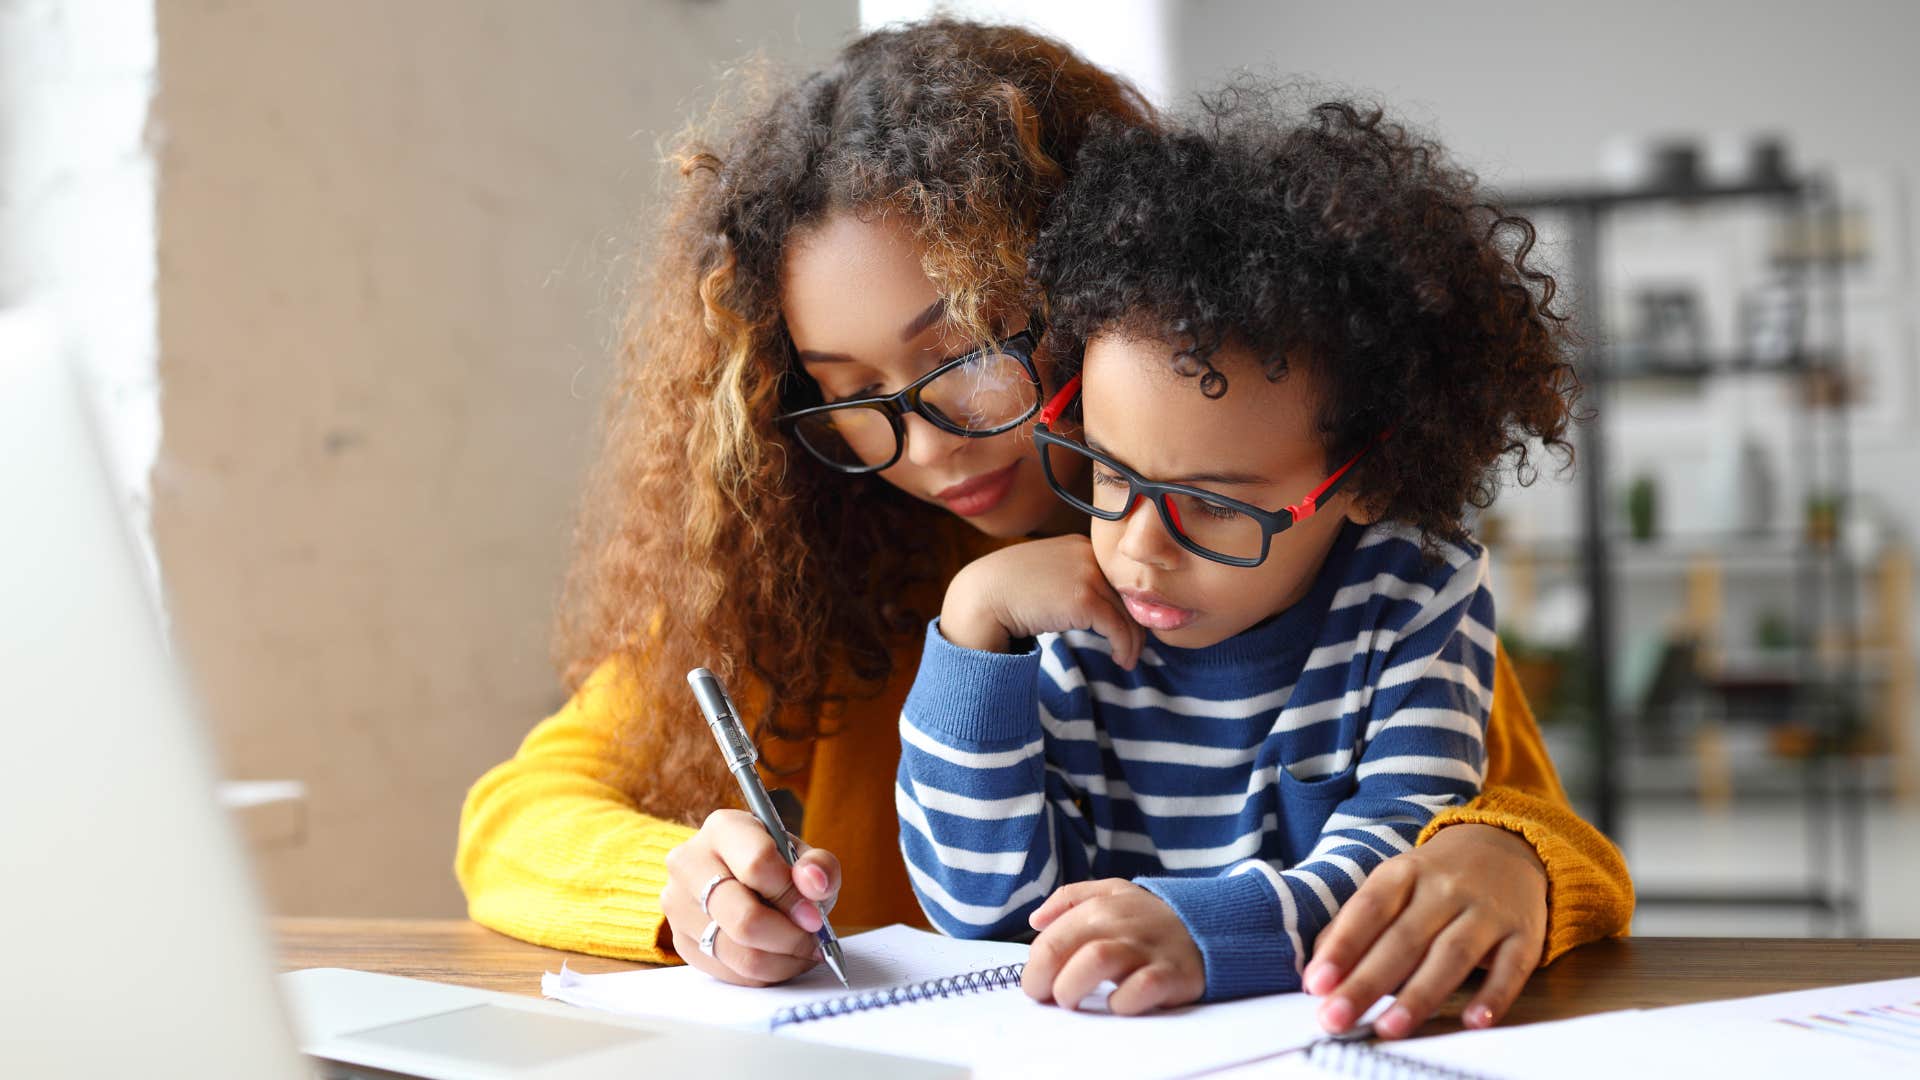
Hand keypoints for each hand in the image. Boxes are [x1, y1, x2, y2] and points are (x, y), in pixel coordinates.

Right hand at [660, 809, 841, 985]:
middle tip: (814, 941)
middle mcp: (689, 863)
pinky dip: (765, 974)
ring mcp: (679, 905)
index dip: (792, 897)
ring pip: (738, 953)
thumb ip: (818, 865)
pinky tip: (781, 959)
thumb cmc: (776, 865)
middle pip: (744, 918)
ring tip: (803, 952)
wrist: (740, 879)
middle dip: (790, 937)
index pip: (757, 865)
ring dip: (783, 961)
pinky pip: (731, 972)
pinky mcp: (682, 942)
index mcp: (723, 828)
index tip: (815, 915)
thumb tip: (814, 883)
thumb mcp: (804, 856)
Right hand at [940, 535, 1144, 668]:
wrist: (980, 598)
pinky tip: (1121, 660)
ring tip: (1128, 660)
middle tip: (1135, 649)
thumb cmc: (1006, 593)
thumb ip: (1070, 583)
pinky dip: (1124, 647)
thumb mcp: (1045, 578)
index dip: (1127, 605)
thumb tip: (1094, 610)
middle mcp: (1087, 554)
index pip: (1116, 578)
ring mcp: (1086, 574)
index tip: (1130, 629)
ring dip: (1133, 642)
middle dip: (1135, 624)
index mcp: (1079, 546)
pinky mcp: (1084, 598)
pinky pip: (1118, 627)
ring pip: (1127, 612)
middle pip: (1127, 594)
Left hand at [1022, 879, 1204, 1014]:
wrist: (1210, 925)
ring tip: (1073, 1001)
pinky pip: (1139, 988)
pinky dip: (1122, 1002)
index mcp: (1099, 907)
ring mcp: (1145, 949)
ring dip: (1073, 987)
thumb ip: (1070, 898)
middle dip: (1043, 980)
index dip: (1034, 970)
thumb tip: (1036, 920)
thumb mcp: (1112, 892)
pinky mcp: (1171, 974)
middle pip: (1062, 949)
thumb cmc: (1151, 917)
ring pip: (1095, 961)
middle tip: (1049, 998)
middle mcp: (1119, 924)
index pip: (1048, 940)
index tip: (1038, 986)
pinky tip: (1117, 1004)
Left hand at [1305, 824, 1546, 1038]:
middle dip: (1368, 983)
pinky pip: (1511, 967)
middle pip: (1403, 939)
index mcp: (1403, 873)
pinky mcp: (1523, 933)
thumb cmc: (1434, 877)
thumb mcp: (1391, 885)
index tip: (1316, 984)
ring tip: (1389, 1028)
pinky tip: (1473, 1021)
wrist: (1507, 845)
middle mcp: (1445, 888)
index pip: (1368, 910)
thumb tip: (1316, 973)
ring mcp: (1486, 910)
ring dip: (1420, 995)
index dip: (1342, 947)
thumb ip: (1353, 925)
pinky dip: (1494, 995)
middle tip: (1337, 1018)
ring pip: (1452, 955)